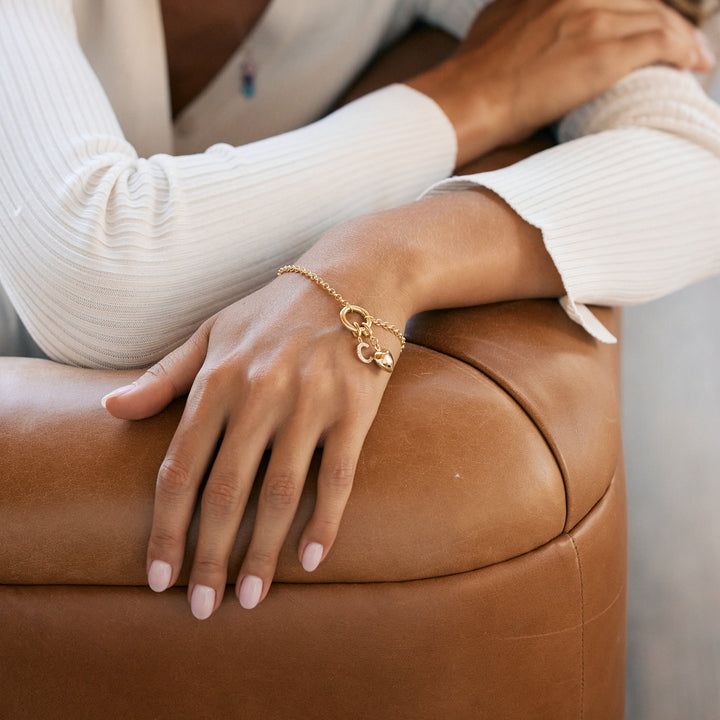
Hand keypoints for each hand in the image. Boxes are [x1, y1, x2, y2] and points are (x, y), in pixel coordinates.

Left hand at [102, 270, 406, 618]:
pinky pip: (336, 475)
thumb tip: (110, 409)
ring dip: (261, 552)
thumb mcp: (211, 333)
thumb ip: (163, 376)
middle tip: (202, 607)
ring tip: (248, 598)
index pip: (179, 468)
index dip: (165, 528)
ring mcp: (309, 402)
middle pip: (225, 491)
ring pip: (279, 492)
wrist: (354, 279)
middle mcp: (259, 394)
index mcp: (217, 380)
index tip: (158, 577)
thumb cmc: (275, 312)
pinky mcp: (354, 408)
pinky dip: (324, 521)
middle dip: (208, 556)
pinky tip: (311, 560)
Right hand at [408, 0, 714, 164]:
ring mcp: (591, 18)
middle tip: (679, 41)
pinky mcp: (602, 51)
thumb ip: (528, 10)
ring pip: (658, 16)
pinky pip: (661, 42)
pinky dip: (683, 50)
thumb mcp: (499, 19)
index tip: (649, 18)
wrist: (466, 99)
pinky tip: (693, 63)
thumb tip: (535, 18)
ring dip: (682, 37)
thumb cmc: (475, 73)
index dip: (636, 6)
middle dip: (666, 17)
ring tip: (694, 57)